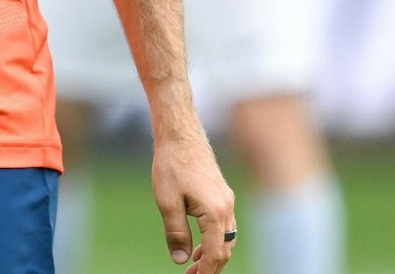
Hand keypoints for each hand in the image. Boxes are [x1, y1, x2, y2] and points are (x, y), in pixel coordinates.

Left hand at [151, 124, 236, 273]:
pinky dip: (215, 239)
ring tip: (194, 265)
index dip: (206, 272)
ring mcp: (227, 200)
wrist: (180, 135)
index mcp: (215, 213)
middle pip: (225, 249)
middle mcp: (227, 208)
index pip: (215, 254)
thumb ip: (176, 233)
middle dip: (211, 267)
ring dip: (213, 254)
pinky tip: (198, 244)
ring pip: (227, 238)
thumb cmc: (171, 165)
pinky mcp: (222, 194)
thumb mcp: (167, 202)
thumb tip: (179, 260)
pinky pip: (225, 225)